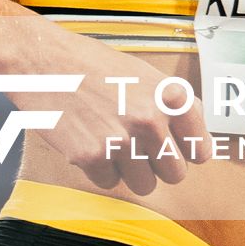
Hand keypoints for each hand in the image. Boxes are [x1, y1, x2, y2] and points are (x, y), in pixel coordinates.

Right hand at [10, 19, 210, 196]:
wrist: (43, 60)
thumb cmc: (92, 64)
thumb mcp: (144, 73)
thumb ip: (171, 104)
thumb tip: (196, 134)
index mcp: (170, 96)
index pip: (201, 150)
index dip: (187, 152)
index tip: (178, 150)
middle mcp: (151, 119)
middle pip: (175, 174)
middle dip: (158, 165)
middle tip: (140, 148)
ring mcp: (122, 140)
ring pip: (145, 185)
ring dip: (130, 171)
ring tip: (113, 143)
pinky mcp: (92, 156)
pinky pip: (110, 183)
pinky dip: (101, 170)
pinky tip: (91, 142)